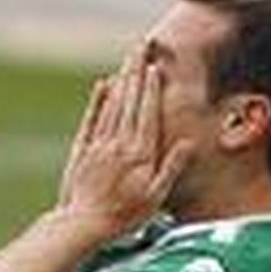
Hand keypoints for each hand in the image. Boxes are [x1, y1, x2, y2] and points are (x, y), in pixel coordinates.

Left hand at [57, 49, 191, 239]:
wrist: (84, 223)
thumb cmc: (125, 215)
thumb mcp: (156, 196)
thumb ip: (171, 167)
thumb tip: (187, 142)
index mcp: (139, 153)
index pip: (147, 112)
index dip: (151, 89)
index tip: (154, 67)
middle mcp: (118, 142)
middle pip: (129, 100)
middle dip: (136, 72)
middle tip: (140, 48)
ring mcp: (99, 143)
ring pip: (112, 105)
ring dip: (122, 79)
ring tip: (128, 59)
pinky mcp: (83, 148)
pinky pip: (93, 118)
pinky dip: (99, 100)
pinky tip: (104, 84)